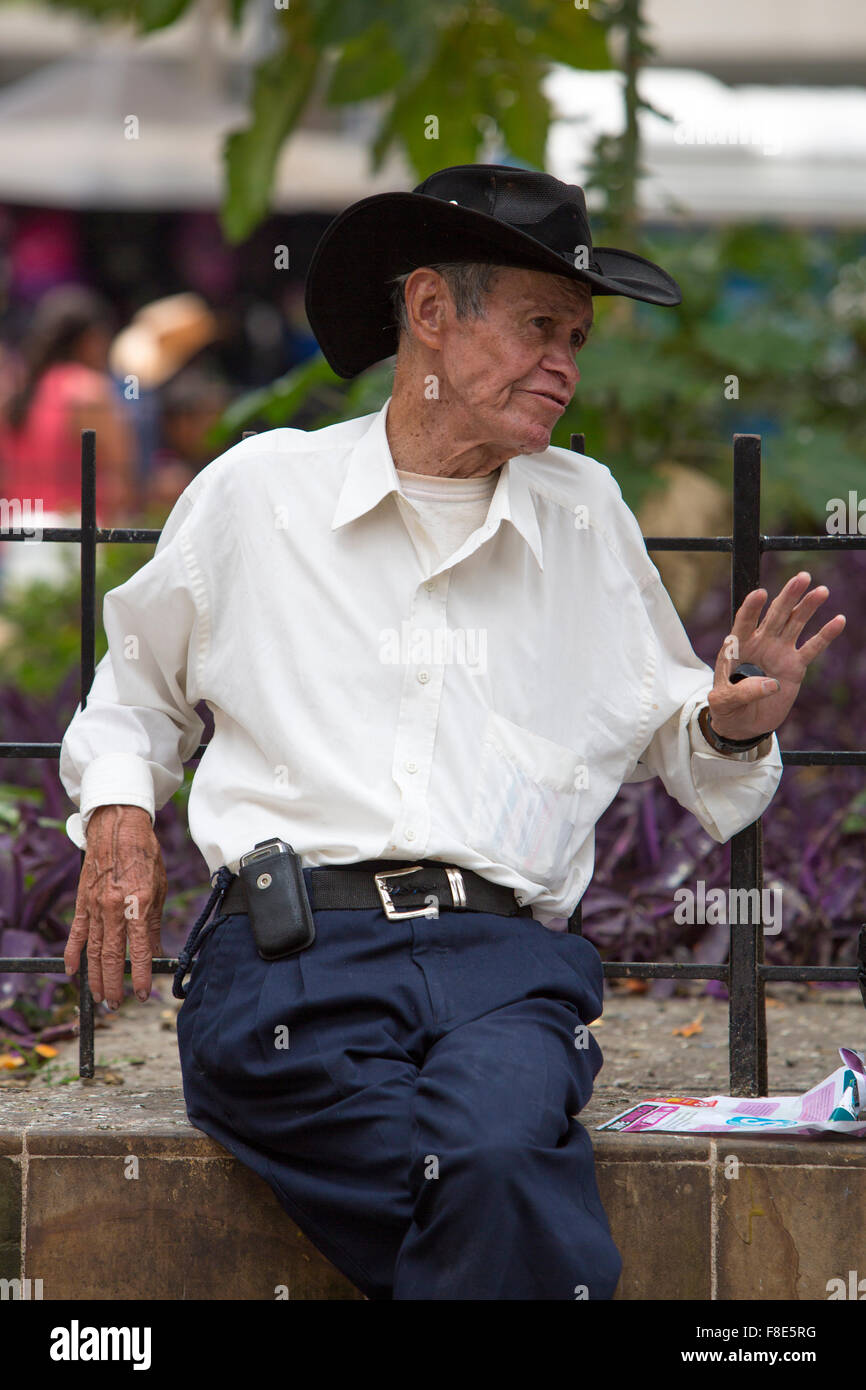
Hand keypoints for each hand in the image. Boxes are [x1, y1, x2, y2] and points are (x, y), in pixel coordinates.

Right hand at [64, 804, 166, 1008]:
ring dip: (95, 976)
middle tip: (117, 1004)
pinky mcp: (82, 901)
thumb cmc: (144, 854)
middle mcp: (114, 907)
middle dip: (114, 984)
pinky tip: (73, 971)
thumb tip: (156, 953)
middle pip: (111, 956)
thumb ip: (153, 923)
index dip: (141, 975)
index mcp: (138, 904)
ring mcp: (95, 905)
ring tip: (99, 996)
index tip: (143, 994)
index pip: (139, 950)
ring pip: (93, 950)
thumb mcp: (159, 887)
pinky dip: (73, 953)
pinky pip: (77, 933)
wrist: (118, 827)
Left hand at [707, 571, 845, 741]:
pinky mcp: (795, 666)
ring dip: (807, 607)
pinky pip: (812, 648)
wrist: (743, 723)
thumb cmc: (727, 708)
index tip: (760, 594)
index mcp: (737, 646)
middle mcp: (760, 643)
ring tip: (821, 591)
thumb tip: (770, 684)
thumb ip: (741, 692)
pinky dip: (825, 635)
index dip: (751, 608)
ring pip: (795, 624)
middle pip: (775, 614)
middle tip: (802, 578)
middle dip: (788, 596)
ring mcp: (779, 652)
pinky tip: (838, 620)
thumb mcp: (724, 702)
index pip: (744, 622)